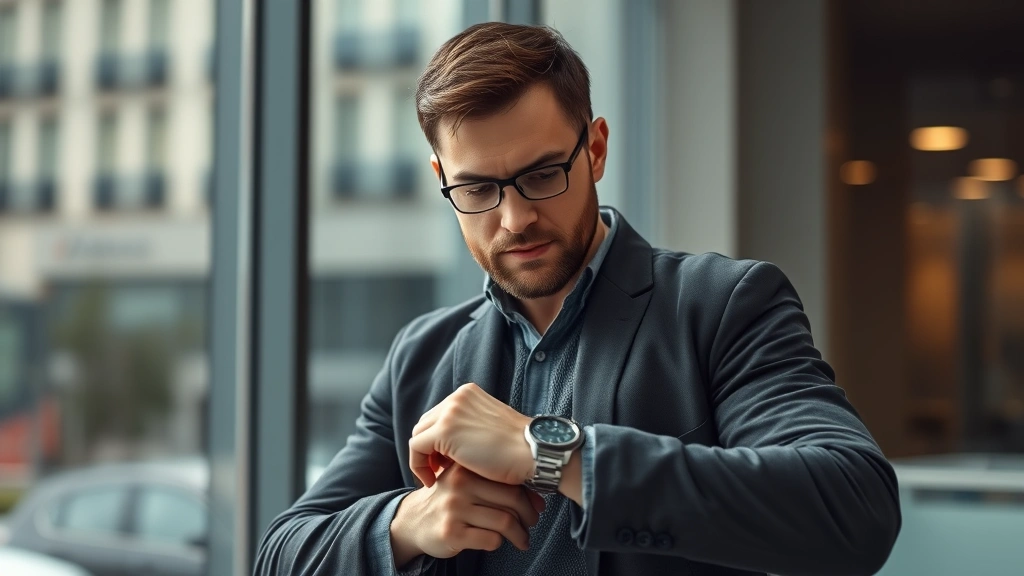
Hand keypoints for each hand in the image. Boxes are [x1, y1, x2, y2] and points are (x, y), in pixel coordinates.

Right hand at [390, 464, 545, 567]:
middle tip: (531, 525)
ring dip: (519, 535)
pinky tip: (497, 542)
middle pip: (512, 500)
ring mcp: (454, 508)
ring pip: (504, 522)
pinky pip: (490, 539)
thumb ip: (495, 486)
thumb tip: (538, 502)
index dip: (530, 497)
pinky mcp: (451, 532)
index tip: (537, 508)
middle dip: (528, 517)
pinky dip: (499, 543)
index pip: (510, 481)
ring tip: (522, 539)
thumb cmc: (450, 501)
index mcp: (467, 468)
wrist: (413, 521)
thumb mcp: (466, 483)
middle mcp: (460, 485)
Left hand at [409, 383, 534, 487]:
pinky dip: (418, 466)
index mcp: (468, 393)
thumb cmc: (518, 449)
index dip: (438, 440)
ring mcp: (449, 412)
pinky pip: (416, 448)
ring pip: (418, 435)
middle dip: (429, 448)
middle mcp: (456, 397)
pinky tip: (432, 481)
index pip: (440, 415)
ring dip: (423, 457)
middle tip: (438, 470)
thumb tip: (450, 447)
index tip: (444, 461)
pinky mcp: (444, 431)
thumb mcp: (490, 428)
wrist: (533, 452)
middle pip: (426, 424)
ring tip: (435, 477)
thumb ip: (469, 428)